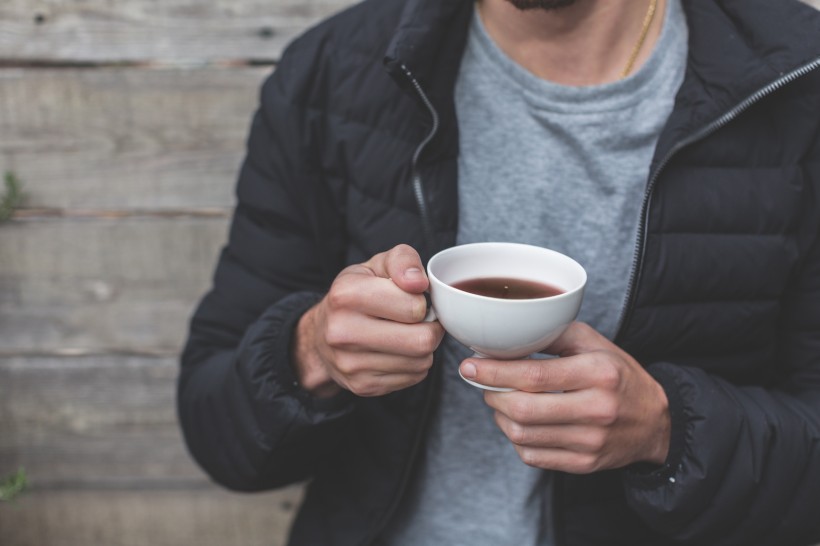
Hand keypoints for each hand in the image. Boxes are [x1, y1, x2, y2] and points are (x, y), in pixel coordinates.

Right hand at [294, 244, 444, 397]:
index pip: (414, 308)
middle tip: (421, 321)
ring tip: (407, 334)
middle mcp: (342, 332)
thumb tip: (419, 282)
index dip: (422, 302)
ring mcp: (351, 364)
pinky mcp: (362, 386)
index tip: (413, 300)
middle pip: (422, 341)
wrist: (321, 335)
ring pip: (421, 362)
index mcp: (346, 295)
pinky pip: (413, 378)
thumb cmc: (356, 294)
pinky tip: (398, 351)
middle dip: (431, 329)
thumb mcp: (377, 265)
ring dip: (424, 348)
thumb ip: (403, 260)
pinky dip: (414, 364)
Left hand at [460, 322, 669, 472]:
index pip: (533, 375)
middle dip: (490, 393)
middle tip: (483, 382)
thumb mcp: (594, 343)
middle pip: (522, 408)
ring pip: (521, 434)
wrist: (656, 422)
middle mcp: (596, 409)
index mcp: (598, 373)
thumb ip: (553, 332)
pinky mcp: (584, 464)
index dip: (494, 371)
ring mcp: (590, 442)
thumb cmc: (618, 375)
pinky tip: (520, 422)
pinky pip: (532, 456)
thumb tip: (506, 333)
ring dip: (499, 415)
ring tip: (501, 399)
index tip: (469, 365)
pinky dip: (515, 438)